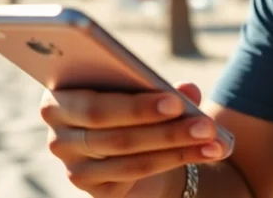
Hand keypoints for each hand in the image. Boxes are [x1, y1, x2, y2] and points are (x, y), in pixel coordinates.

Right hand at [39, 83, 230, 197]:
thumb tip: (188, 90)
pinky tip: (205, 151)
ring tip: (213, 140)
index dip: (136, 106)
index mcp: (58, 99)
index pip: (96, 106)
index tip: (175, 101)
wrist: (121, 139)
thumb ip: (161, 86)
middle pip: (116, 136)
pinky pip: (136, 174)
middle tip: (206, 125)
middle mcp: (59, 137)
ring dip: (178, 148)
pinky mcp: (93, 189)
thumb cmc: (125, 102)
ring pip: (131, 157)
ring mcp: (74, 167)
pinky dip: (174, 159)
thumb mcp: (139, 88)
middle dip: (166, 130)